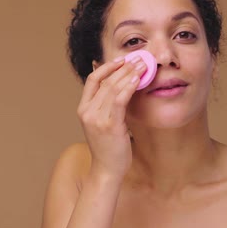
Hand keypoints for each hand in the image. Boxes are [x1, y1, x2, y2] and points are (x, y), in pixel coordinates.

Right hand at [76, 55, 145, 180]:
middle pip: (105, 81)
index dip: (107, 67)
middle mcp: (87, 111)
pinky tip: (137, 79)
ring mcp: (97, 118)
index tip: (122, 59)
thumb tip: (121, 87)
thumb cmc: (109, 147)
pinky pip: (119, 100)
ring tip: (142, 65)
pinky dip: (128, 87)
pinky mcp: (109, 125)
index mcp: (83, 109)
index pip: (92, 80)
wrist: (106, 170)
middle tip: (139, 58)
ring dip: (129, 74)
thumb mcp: (103, 123)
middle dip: (123, 67)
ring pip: (112, 88)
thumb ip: (108, 106)